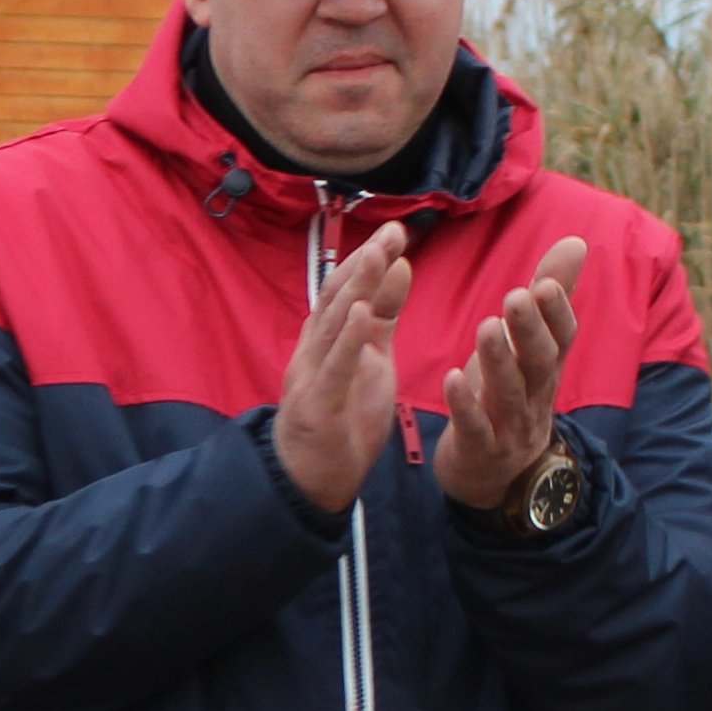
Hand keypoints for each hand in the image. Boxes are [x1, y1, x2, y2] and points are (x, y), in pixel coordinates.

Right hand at [269, 219, 416, 515]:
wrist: (312, 480)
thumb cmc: (342, 417)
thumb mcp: (373, 358)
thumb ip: (383, 315)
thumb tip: (399, 266)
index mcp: (329, 338)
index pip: (347, 289)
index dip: (369, 258)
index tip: (395, 229)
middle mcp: (315, 350)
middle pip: (338, 298)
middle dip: (365, 263)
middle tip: (391, 232)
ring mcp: (312, 376)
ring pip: (333, 325)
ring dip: (356, 289)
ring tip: (377, 256)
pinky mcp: (318, 406)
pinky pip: (334, 369)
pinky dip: (348, 340)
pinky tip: (363, 314)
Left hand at [435, 240, 586, 515]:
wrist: (496, 477)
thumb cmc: (509, 395)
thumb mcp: (530, 348)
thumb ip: (550, 296)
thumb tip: (576, 242)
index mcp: (546, 369)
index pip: (562, 339)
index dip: (557, 314)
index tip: (546, 284)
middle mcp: (535, 397)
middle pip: (540, 363)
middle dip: (531, 330)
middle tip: (516, 297)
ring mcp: (510, 427)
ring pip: (508, 393)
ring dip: (499, 360)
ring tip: (486, 327)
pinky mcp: (480, 449)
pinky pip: (475, 427)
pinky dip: (466, 404)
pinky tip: (453, 378)